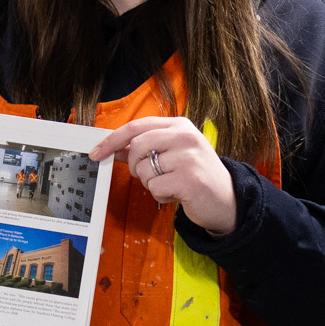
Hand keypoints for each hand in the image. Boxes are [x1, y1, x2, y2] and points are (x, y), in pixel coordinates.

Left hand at [89, 116, 236, 234]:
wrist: (227, 199)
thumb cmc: (196, 175)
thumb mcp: (172, 154)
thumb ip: (144, 149)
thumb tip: (113, 148)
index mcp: (179, 125)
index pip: (136, 127)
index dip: (112, 140)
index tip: (96, 153)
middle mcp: (185, 136)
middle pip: (136, 147)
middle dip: (134, 166)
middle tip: (147, 175)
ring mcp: (189, 157)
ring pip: (144, 169)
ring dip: (150, 183)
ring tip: (170, 184)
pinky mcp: (189, 179)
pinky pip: (154, 187)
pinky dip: (160, 195)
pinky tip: (176, 194)